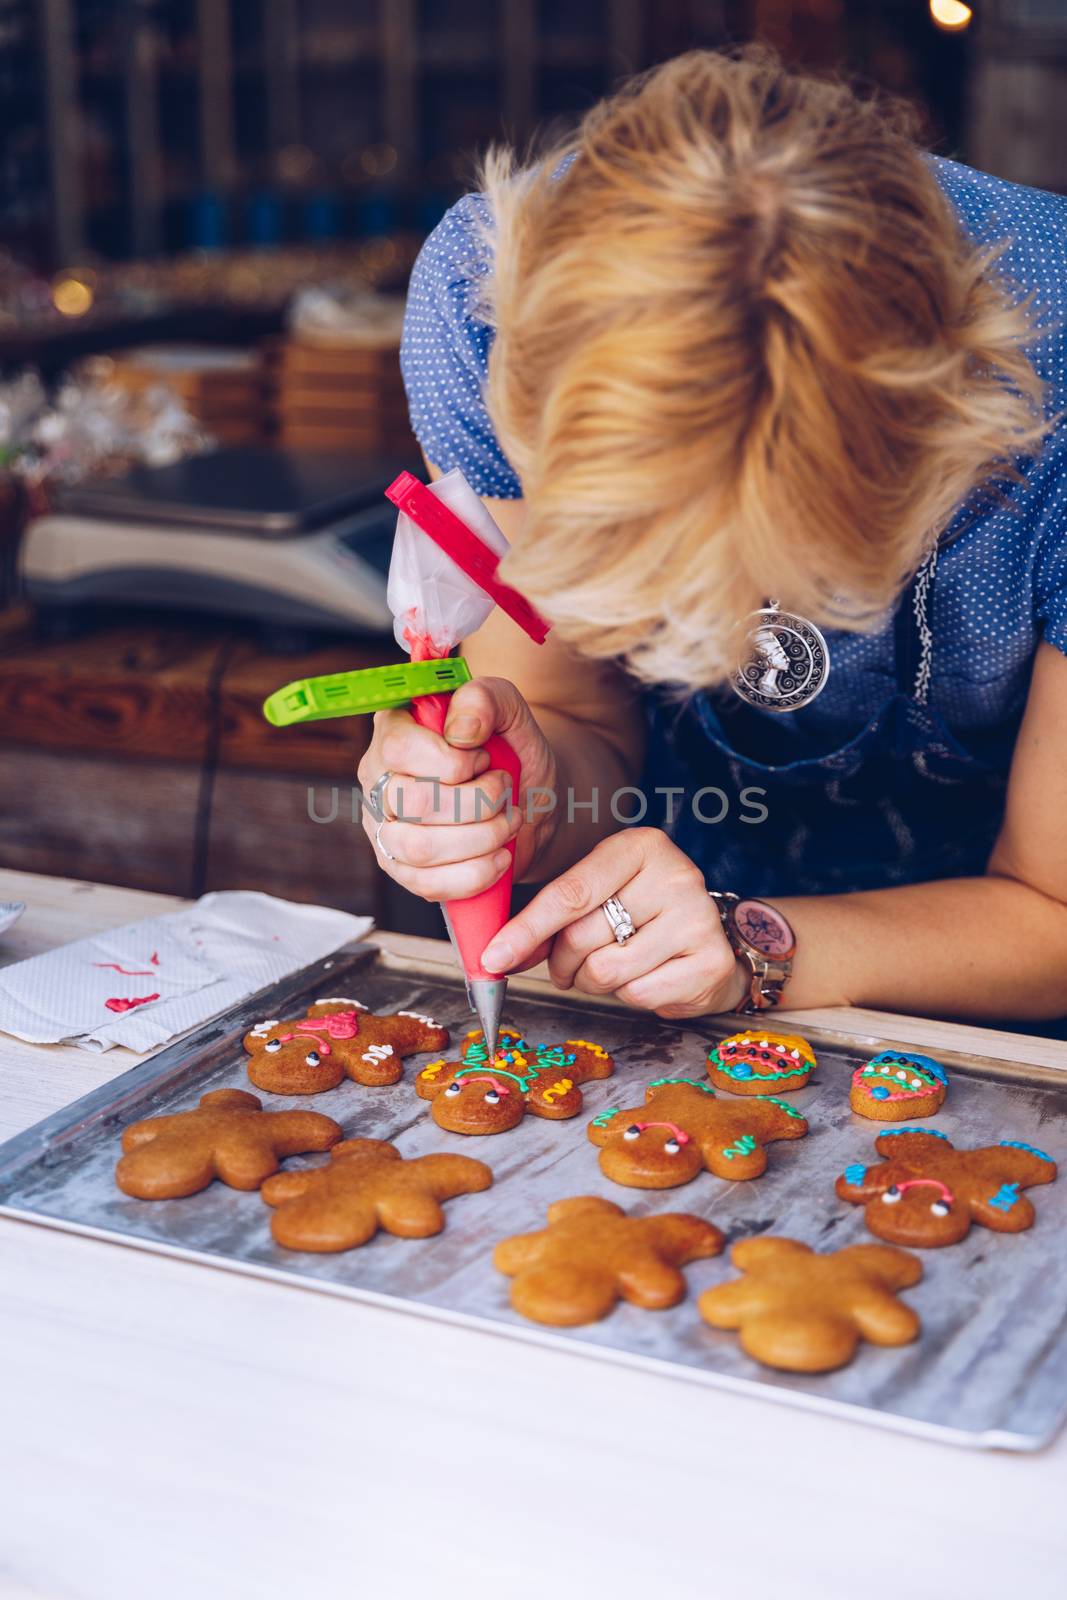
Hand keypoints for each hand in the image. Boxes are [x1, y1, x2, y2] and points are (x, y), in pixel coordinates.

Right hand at [356, 676, 558, 901]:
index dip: (451, 762)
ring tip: (507, 823)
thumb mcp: (511, 714)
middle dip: (477, 803)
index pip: (399, 749)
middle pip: (412, 803)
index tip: (482, 759)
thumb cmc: (513, 752)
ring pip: (419, 848)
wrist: (531, 800)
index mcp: (394, 730)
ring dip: (480, 838)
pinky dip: (475, 874)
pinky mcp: (400, 869)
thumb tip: (460, 730)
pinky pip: (427, 885)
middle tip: (505, 793)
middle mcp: (379, 779)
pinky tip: (500, 857)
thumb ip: (486, 699)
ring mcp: (384, 828)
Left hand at [480, 828, 746, 1017]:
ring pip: (607, 971)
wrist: (710, 937)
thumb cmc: (640, 913)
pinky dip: (630, 995)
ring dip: (594, 981)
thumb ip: (550, 918)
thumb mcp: (598, 893)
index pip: (571, 892)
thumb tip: (501, 954)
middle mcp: (675, 875)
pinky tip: (647, 975)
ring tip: (613, 966)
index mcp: (640, 846)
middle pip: (583, 936)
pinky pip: (639, 994)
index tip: (495, 956)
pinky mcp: (711, 961)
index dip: (527, 929)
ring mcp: (698, 918)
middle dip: (563, 963)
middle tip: (569, 966)